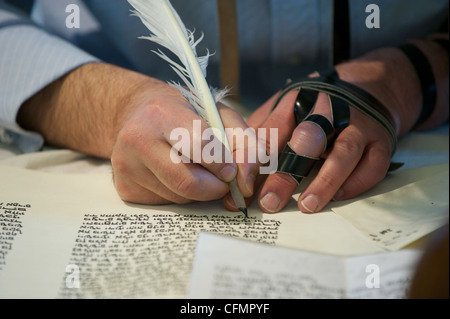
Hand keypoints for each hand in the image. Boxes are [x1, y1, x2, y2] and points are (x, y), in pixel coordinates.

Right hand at [17, 63, 257, 204]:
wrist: (137, 114)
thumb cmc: (184, 113)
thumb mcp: (219, 114)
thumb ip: (245, 142)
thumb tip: (246, 182)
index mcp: (162, 113)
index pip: (200, 146)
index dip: (223, 163)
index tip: (231, 170)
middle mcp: (137, 139)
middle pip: (188, 182)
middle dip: (215, 187)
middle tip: (222, 179)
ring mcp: (127, 166)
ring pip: (179, 197)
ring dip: (199, 192)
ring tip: (196, 170)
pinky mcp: (124, 187)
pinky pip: (166, 204)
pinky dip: (180, 195)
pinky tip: (175, 174)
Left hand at [246, 90, 393, 212]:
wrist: (366, 88)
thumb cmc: (314, 107)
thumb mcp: (283, 110)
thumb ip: (261, 135)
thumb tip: (237, 168)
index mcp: (298, 103)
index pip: (273, 131)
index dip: (256, 160)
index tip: (243, 186)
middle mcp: (329, 112)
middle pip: (307, 141)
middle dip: (287, 173)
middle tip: (270, 201)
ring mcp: (358, 127)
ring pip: (343, 153)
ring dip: (325, 181)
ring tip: (308, 205)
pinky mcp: (380, 142)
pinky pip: (372, 165)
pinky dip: (356, 183)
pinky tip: (338, 196)